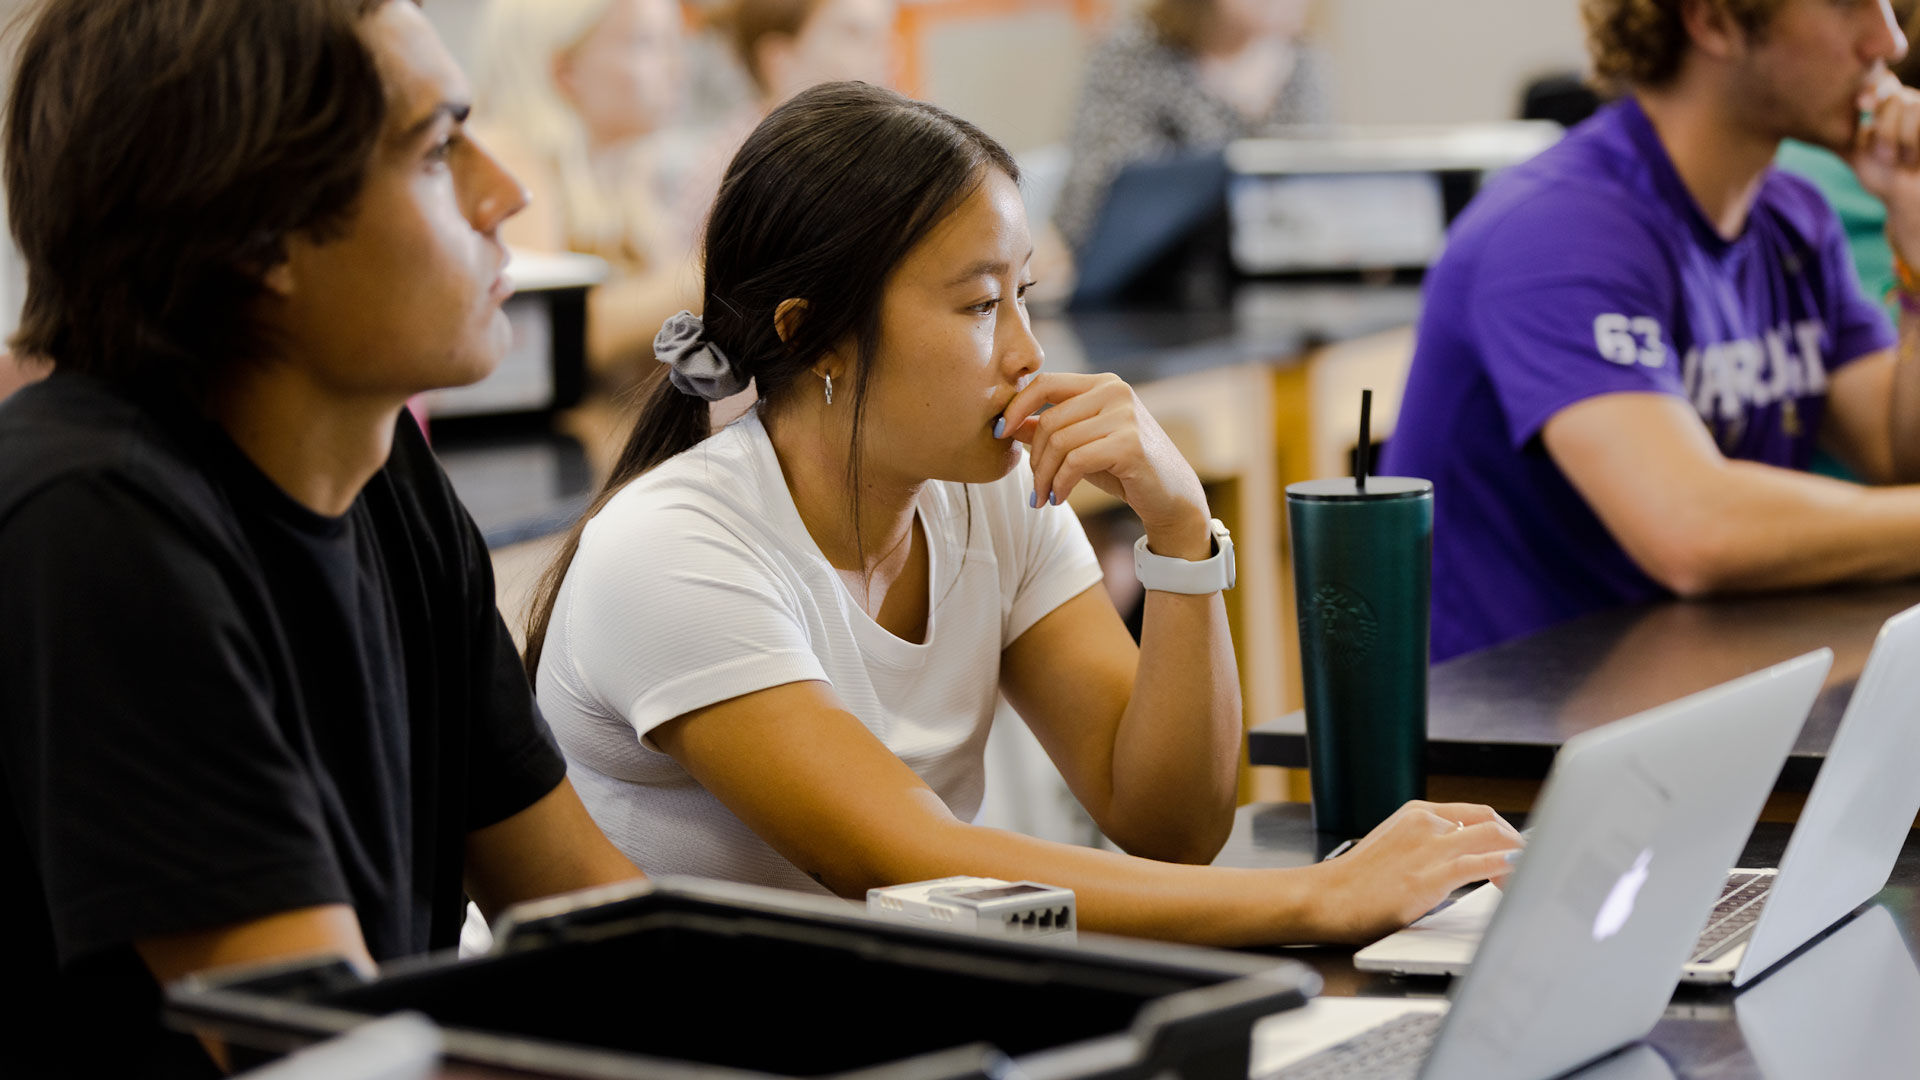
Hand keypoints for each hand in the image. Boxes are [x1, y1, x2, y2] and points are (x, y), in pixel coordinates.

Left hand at [998, 373, 1210, 556]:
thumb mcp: (1080, 444)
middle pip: (1050, 419)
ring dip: (1045, 476)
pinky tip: (1060, 498)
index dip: (1016, 406)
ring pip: (1059, 442)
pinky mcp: (1129, 444)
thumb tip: (1005, 423)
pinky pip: (1076, 462)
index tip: (999, 433)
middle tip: (1034, 487)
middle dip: (1034, 459)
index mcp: (1102, 383)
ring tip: (1045, 497)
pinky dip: (1060, 483)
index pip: (1045, 383)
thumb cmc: (1122, 469)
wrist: (1170, 496)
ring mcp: (1125, 415)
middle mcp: (1115, 391)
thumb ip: (1046, 429)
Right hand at [1308, 800, 1523, 943]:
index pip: (1477, 813)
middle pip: (1491, 822)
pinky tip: (1514, 880)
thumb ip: (1429, 846)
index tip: (1516, 851)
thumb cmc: (1357, 883)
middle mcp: (1425, 823)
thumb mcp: (1395, 847)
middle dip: (1517, 844)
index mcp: (1416, 813)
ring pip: (1493, 838)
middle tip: (1528, 869)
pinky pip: (1480, 864)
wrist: (1326, 898)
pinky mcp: (1427, 876)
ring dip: (1518, 859)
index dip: (1504, 832)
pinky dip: (1506, 869)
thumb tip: (1468, 861)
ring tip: (1523, 881)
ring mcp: (1427, 847)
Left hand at [1852, 71, 1919, 264]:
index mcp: (1885, 106)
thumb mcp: (1854, 154)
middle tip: (1882, 155)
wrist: (1909, 197)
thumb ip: (1836, 138)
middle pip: (1892, 96)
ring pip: (1909, 105)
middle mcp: (1908, 102)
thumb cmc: (1882, 176)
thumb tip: (1801, 126)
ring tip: (1899, 161)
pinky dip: (1912, 141)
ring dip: (1898, 137)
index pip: (1878, 82)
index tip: (1861, 105)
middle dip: (1885, 129)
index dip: (1871, 87)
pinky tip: (1911, 160)